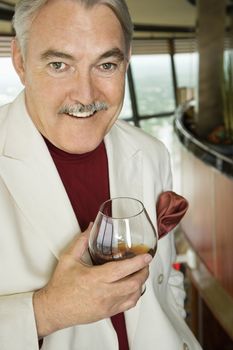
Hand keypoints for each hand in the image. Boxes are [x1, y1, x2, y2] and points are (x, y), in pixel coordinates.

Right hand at [33, 225, 151, 336]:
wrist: (53, 309)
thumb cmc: (60, 286)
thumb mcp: (68, 259)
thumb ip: (81, 242)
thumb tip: (91, 227)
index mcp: (94, 278)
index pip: (121, 270)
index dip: (137, 263)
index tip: (147, 256)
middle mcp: (104, 293)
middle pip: (133, 283)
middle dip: (143, 272)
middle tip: (145, 263)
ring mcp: (107, 305)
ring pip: (133, 295)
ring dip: (141, 283)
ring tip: (141, 273)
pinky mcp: (107, 313)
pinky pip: (128, 305)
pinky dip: (135, 295)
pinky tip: (133, 288)